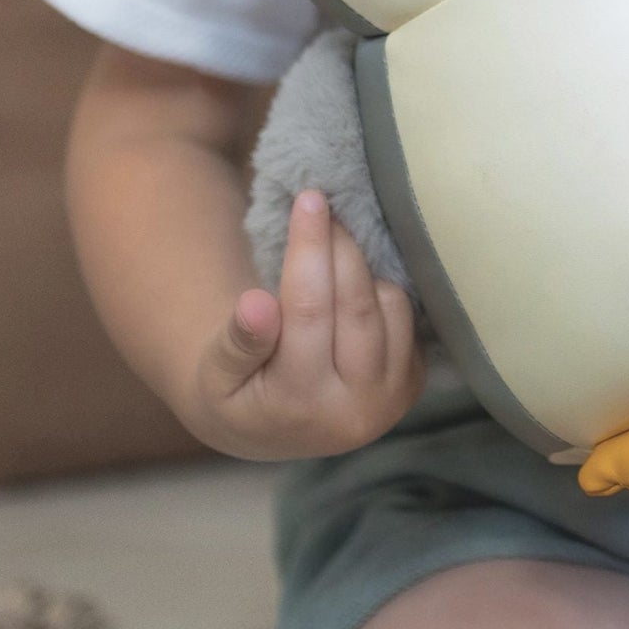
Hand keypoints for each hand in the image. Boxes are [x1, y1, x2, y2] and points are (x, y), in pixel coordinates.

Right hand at [188, 190, 424, 460]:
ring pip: (388, 305)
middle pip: (356, 306)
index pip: (309, 312)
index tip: (309, 199)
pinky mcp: (412, 384)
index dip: (310, 250)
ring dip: (360, 267)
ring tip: (327, 248)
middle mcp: (355, 409)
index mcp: (300, 406)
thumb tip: (256, 303)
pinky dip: (379, 289)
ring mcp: (390, 399)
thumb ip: (237, 342)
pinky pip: (405, 316)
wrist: (272, 429)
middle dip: (339, 247)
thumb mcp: (216, 375)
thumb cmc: (236, 392)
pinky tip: (349, 283)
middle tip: (321, 207)